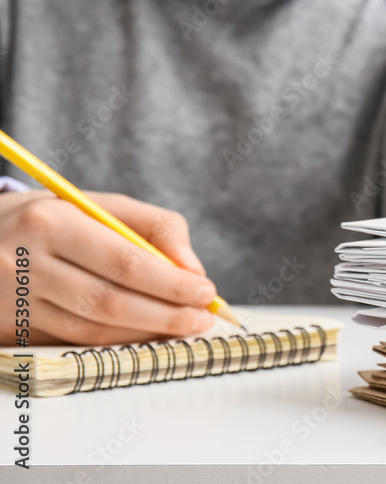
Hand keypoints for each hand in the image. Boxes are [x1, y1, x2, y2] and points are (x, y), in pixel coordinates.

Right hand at [0, 191, 216, 345]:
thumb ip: (152, 226)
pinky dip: (117, 340)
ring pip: (92, 328)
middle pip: (110, 300)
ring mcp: (14, 302)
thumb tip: (192, 269)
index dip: (171, 282)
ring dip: (146, 332)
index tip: (206, 290)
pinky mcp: (12, 330)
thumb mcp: (94, 205)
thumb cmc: (48, 219)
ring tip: (184, 326)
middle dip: (166, 313)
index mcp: (51, 222)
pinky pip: (74, 340)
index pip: (124, 261)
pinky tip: (146, 334)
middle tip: (203, 317)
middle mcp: (25, 263)